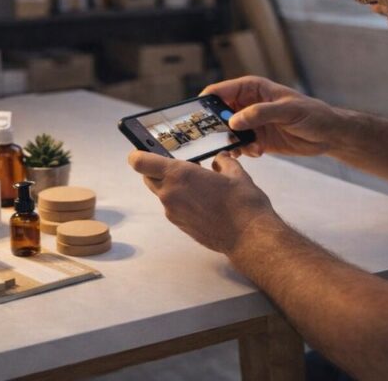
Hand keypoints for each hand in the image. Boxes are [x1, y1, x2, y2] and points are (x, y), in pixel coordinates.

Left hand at [127, 150, 277, 254]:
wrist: (249, 237)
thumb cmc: (242, 204)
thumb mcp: (235, 173)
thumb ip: (223, 162)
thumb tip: (220, 158)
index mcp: (179, 175)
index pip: (140, 161)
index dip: (138, 154)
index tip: (144, 150)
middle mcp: (170, 194)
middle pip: (147, 177)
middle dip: (156, 168)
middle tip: (176, 163)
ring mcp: (173, 212)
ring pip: (161, 192)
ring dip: (171, 185)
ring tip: (196, 182)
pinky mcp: (180, 225)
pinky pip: (172, 206)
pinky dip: (181, 200)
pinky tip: (202, 199)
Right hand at [202, 76, 338, 157]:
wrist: (328, 134)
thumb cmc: (312, 114)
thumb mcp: (288, 110)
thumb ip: (260, 113)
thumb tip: (234, 121)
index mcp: (251, 88)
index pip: (220, 92)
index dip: (205, 103)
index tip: (196, 118)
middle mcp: (247, 104)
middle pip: (219, 114)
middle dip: (215, 127)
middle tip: (216, 139)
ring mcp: (250, 123)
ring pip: (227, 132)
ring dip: (232, 142)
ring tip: (246, 148)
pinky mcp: (256, 139)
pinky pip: (240, 146)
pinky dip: (244, 151)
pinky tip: (258, 152)